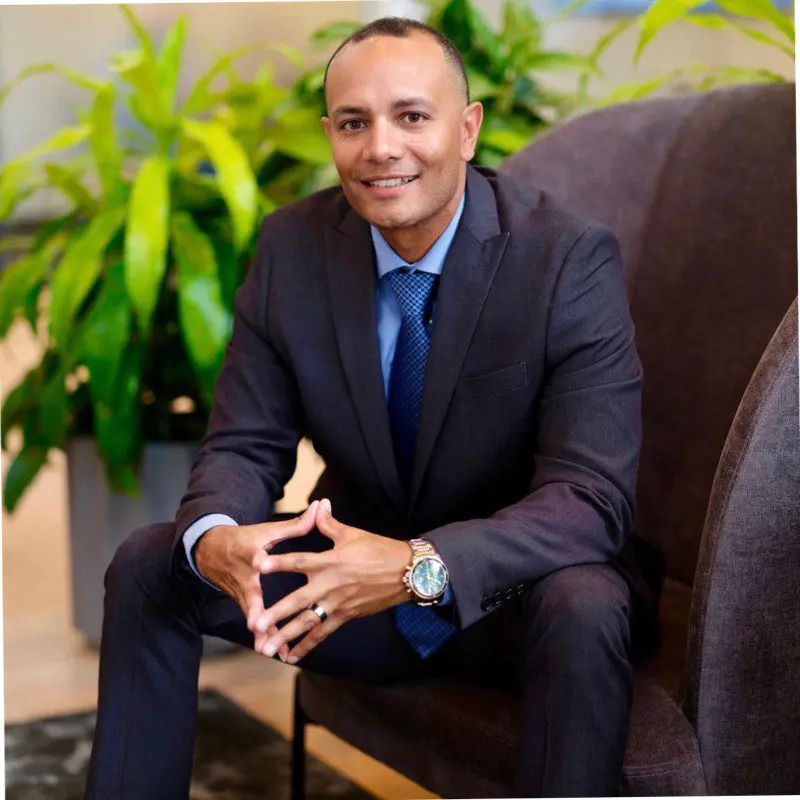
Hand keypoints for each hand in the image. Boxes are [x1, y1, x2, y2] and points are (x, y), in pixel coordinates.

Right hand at [194, 501, 320, 659]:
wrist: (210, 551)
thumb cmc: (243, 539)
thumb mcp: (266, 531)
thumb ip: (295, 524)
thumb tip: (320, 507)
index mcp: (250, 556)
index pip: (253, 561)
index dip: (257, 564)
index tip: (258, 569)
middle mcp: (244, 578)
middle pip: (250, 599)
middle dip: (255, 616)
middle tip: (259, 631)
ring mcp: (241, 594)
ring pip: (254, 616)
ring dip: (263, 634)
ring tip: (273, 651)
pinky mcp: (244, 604)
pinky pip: (257, 622)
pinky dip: (266, 636)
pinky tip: (280, 652)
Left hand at [250, 499, 412, 663]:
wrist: (405, 572)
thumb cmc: (379, 549)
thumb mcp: (353, 534)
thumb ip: (329, 524)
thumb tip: (319, 504)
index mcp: (330, 561)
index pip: (298, 561)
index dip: (278, 562)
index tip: (257, 564)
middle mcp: (331, 585)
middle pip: (298, 600)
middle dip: (276, 613)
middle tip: (256, 623)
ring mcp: (338, 603)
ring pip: (307, 622)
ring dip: (286, 636)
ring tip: (265, 649)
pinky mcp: (345, 616)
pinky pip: (323, 633)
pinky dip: (306, 645)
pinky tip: (290, 656)